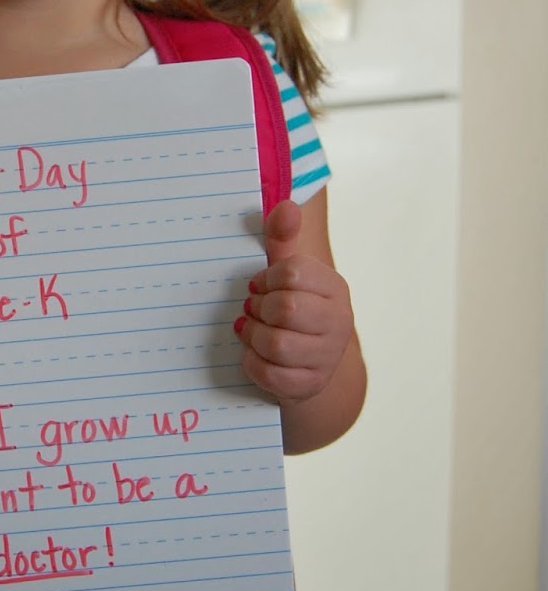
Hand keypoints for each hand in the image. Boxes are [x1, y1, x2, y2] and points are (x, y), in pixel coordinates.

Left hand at [236, 199, 354, 404]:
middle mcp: (339, 322)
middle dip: (259, 310)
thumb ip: (281, 238)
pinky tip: (254, 353)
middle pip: (285, 310)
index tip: (260, 285)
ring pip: (277, 345)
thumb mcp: (286, 273)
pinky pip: (270, 374)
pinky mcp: (309, 385)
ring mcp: (327, 357)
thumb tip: (286, 205)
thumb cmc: (291, 309)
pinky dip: (253, 363)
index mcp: (334, 288)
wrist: (307, 364)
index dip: (266, 278)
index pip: (293, 272)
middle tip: (253, 310)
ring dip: (253, 336)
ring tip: (251, 330)